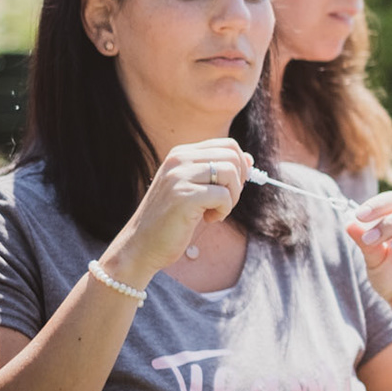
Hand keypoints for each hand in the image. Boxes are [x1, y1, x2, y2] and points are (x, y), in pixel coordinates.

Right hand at [104, 141, 251, 284]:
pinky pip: (223, 195)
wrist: (141, 245)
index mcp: (181, 153)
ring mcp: (179, 176)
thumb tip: (250, 159)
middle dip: (238, 182)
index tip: (232, 187)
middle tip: (224, 202)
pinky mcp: (184, 196)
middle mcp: (178, 159)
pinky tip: (209, 219)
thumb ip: (217, 171)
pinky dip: (224, 210)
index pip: (228, 145)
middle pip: (233, 156)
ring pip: (230, 173)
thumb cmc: (171, 219)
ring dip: (232, 197)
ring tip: (215, 211)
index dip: (241, 167)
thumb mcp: (194, 188)